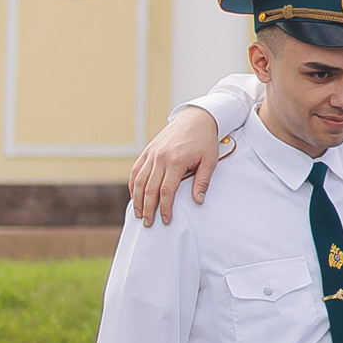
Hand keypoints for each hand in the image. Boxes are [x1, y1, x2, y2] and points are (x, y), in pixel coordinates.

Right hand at [129, 106, 227, 222]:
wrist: (196, 118)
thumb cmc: (205, 141)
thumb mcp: (210, 161)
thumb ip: (202, 182)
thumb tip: (198, 201)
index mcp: (175, 161)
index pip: (166, 191)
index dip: (164, 208)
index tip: (166, 220)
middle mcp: (160, 157)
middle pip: (149, 188)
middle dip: (148, 209)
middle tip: (148, 223)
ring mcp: (152, 153)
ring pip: (139, 180)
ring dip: (137, 199)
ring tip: (139, 214)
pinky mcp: (148, 150)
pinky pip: (136, 169)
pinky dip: (132, 184)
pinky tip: (134, 196)